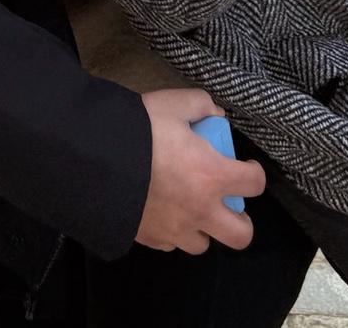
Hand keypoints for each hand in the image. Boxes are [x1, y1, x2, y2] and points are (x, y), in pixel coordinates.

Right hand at [135, 90, 264, 253]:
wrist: (93, 158)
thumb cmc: (138, 129)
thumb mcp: (171, 103)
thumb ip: (200, 105)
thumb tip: (215, 114)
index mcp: (211, 176)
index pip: (254, 184)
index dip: (254, 173)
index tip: (245, 166)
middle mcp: (200, 210)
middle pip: (240, 235)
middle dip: (240, 220)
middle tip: (226, 201)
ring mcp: (174, 229)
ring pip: (202, 244)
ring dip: (202, 228)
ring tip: (189, 207)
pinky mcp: (149, 238)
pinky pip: (169, 243)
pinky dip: (171, 231)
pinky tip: (160, 210)